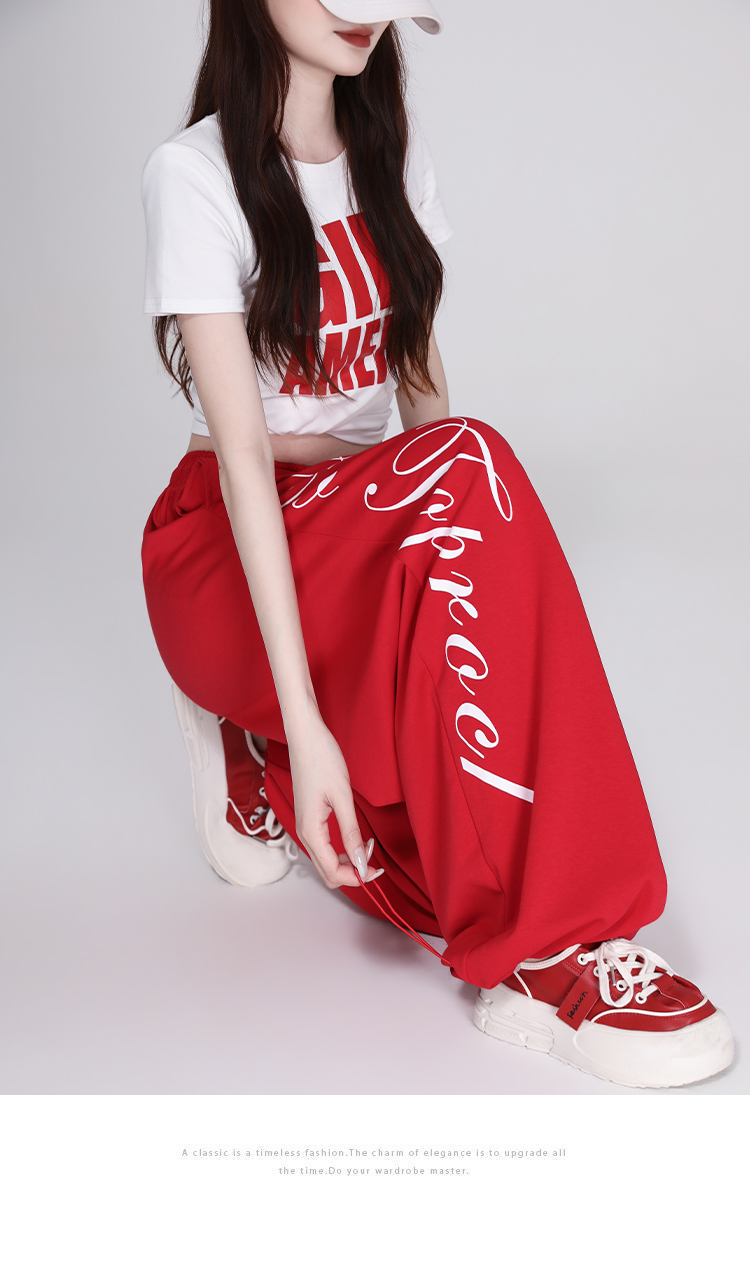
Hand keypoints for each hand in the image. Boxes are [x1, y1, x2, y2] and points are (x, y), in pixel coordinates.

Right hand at [287, 711, 383, 888]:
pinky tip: (356, 837)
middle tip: (375, 859)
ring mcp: (305, 826)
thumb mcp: (342, 797)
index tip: (377, 869)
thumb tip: (360, 861)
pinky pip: (324, 847)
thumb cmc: (322, 760)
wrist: (305, 737)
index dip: (356, 877)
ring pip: (325, 861)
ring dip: (347, 861)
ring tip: (368, 845)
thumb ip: (351, 832)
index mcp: (310, 831)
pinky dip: (341, 850)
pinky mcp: (309, 818)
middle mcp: (304, 833)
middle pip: (327, 872)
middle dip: (352, 872)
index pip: (332, 872)